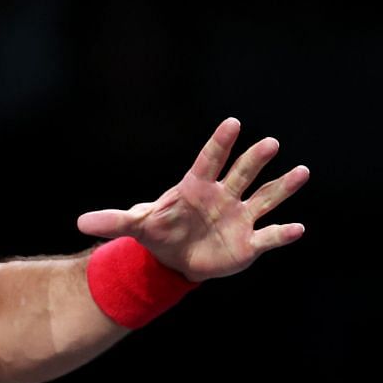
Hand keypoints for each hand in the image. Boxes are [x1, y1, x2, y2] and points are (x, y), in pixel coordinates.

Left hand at [76, 117, 307, 279]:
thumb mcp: (136, 227)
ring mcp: (240, 218)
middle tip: (269, 143)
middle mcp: (223, 197)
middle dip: (254, 160)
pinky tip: (298, 228)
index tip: (232, 123)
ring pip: (265, 198)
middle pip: (241, 174)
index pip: (208, 161)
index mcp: (196, 188)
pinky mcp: (250, 242)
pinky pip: (270, 235)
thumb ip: (114, 221)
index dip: (219, 144)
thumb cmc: (161, 233)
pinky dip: (283, 233)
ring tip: (301, 171)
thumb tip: (80, 221)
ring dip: (283, 187)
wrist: (177, 259)